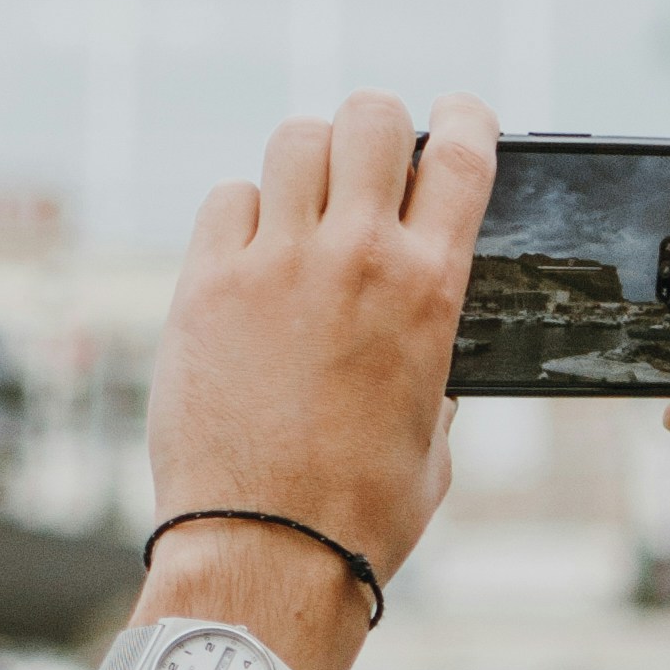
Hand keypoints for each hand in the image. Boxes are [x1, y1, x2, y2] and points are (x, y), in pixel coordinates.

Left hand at [149, 90, 496, 605]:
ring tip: (305, 201)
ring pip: (293, 140)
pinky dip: (243, 214)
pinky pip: (226, 201)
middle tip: (372, 161)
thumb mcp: (434, 432)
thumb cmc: (360, 513)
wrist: (266, 553)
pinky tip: (248, 255)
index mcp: (429, 290)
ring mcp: (272, 265)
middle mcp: (355, 258)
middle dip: (378, 127)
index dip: (464, 119)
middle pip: (370, 117)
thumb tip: (424, 345)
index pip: (462, 155)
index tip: (457, 117)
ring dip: (308, 160)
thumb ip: (434, 365)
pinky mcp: (204, 287)